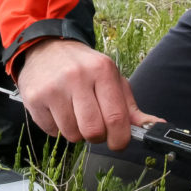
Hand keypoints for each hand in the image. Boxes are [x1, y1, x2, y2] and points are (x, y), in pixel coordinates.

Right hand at [16, 38, 159, 149]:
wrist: (46, 47)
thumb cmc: (83, 67)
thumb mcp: (111, 79)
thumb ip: (130, 106)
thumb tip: (156, 127)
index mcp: (102, 70)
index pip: (116, 118)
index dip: (120, 139)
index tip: (118, 142)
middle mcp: (77, 77)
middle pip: (93, 131)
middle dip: (97, 136)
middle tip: (94, 125)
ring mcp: (53, 88)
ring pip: (72, 135)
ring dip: (76, 132)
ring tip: (74, 113)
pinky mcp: (34, 98)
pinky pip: (52, 132)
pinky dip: (57, 128)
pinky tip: (57, 109)